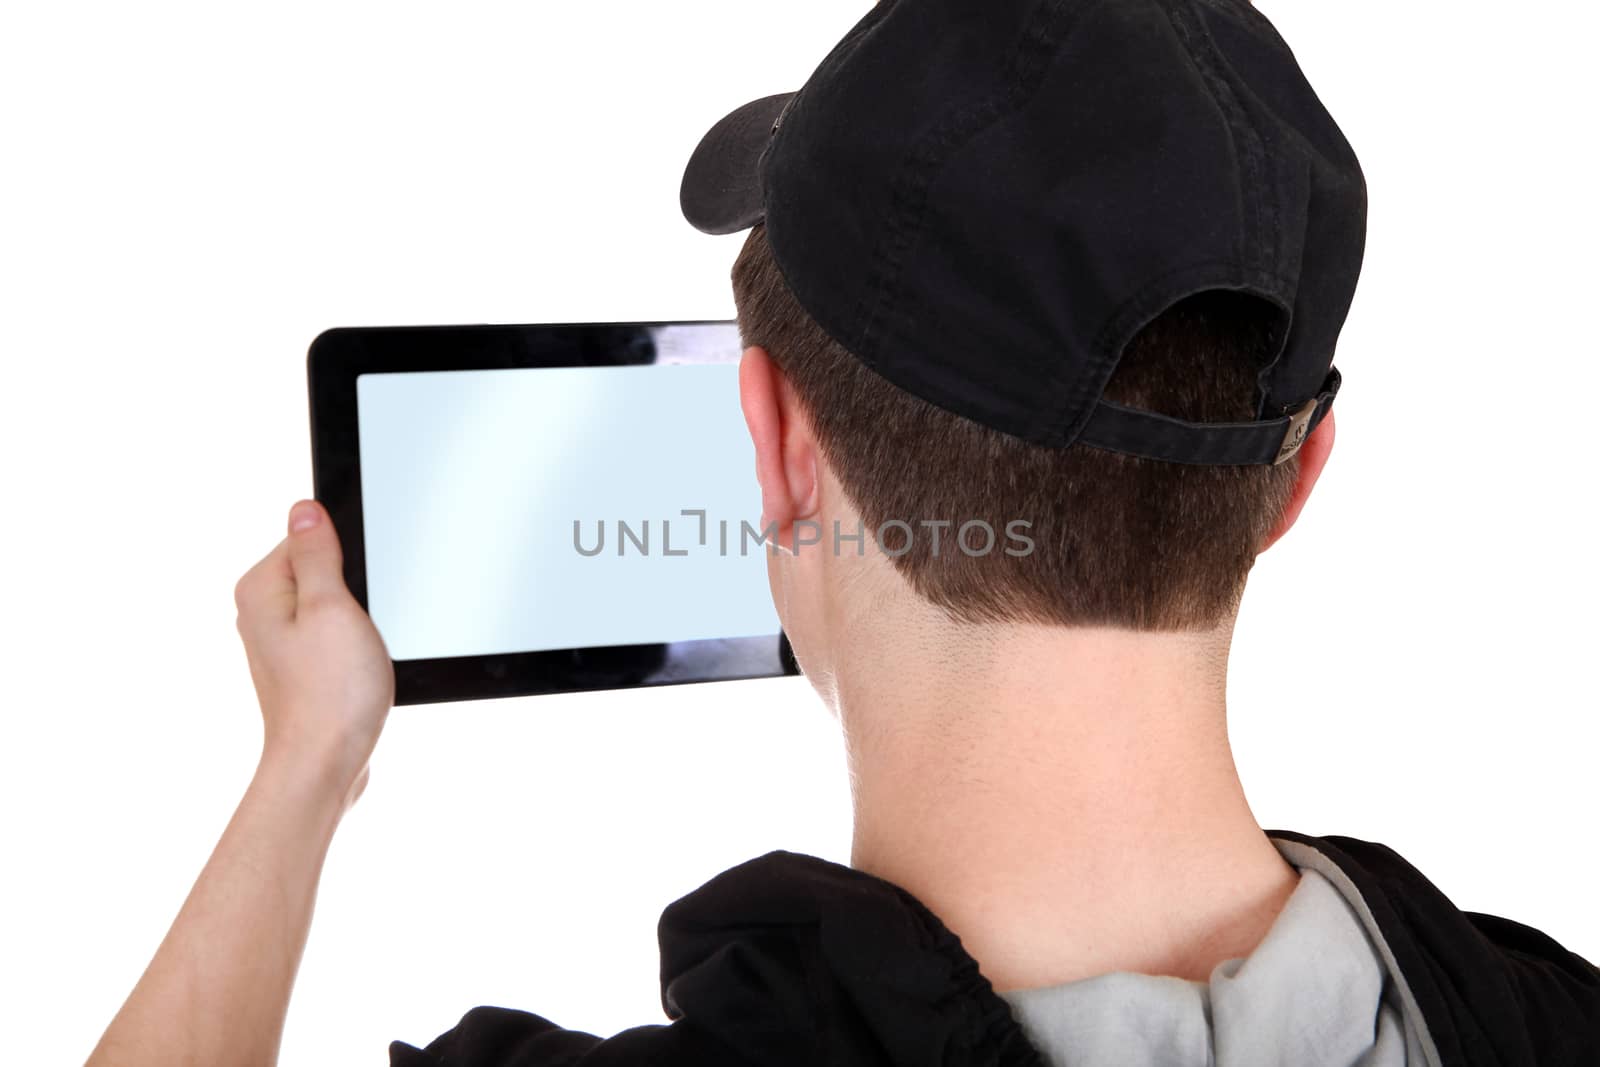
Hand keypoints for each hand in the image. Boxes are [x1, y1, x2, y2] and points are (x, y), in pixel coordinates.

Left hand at [234, 499, 393, 804]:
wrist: (324, 765)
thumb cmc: (331, 695)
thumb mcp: (332, 607)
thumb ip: (316, 554)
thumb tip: (304, 510)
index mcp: (262, 589)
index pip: (310, 537)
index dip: (350, 556)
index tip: (362, 591)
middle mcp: (263, 613)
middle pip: (323, 569)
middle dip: (356, 589)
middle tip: (363, 625)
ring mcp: (282, 643)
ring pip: (334, 604)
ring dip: (359, 621)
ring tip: (361, 652)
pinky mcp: (303, 667)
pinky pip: (335, 635)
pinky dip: (355, 645)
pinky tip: (361, 667)